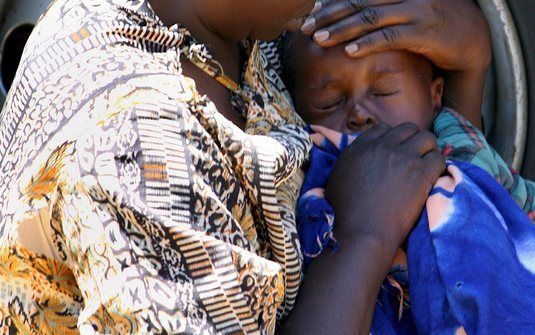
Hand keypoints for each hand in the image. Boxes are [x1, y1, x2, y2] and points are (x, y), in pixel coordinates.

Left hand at [301, 0, 489, 126]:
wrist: (473, 37)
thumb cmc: (434, 25)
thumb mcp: (408, 10)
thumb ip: (384, 11)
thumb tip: (355, 17)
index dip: (334, 1)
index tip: (312, 10)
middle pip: (359, 2)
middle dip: (330, 15)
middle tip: (306, 27)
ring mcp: (415, 11)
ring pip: (370, 19)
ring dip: (342, 29)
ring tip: (319, 39)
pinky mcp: (423, 31)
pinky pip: (390, 37)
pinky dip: (367, 44)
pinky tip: (349, 51)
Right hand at [325, 123, 444, 247]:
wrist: (363, 231)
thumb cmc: (345, 213)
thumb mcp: (336, 180)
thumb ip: (349, 164)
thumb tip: (356, 164)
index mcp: (360, 148)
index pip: (383, 129)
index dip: (393, 138)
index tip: (396, 151)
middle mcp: (382, 147)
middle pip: (408, 128)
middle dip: (414, 140)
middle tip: (415, 157)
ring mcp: (403, 158)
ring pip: (427, 138)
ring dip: (429, 149)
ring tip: (426, 165)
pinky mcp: (421, 173)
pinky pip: (439, 158)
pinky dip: (438, 165)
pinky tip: (432, 177)